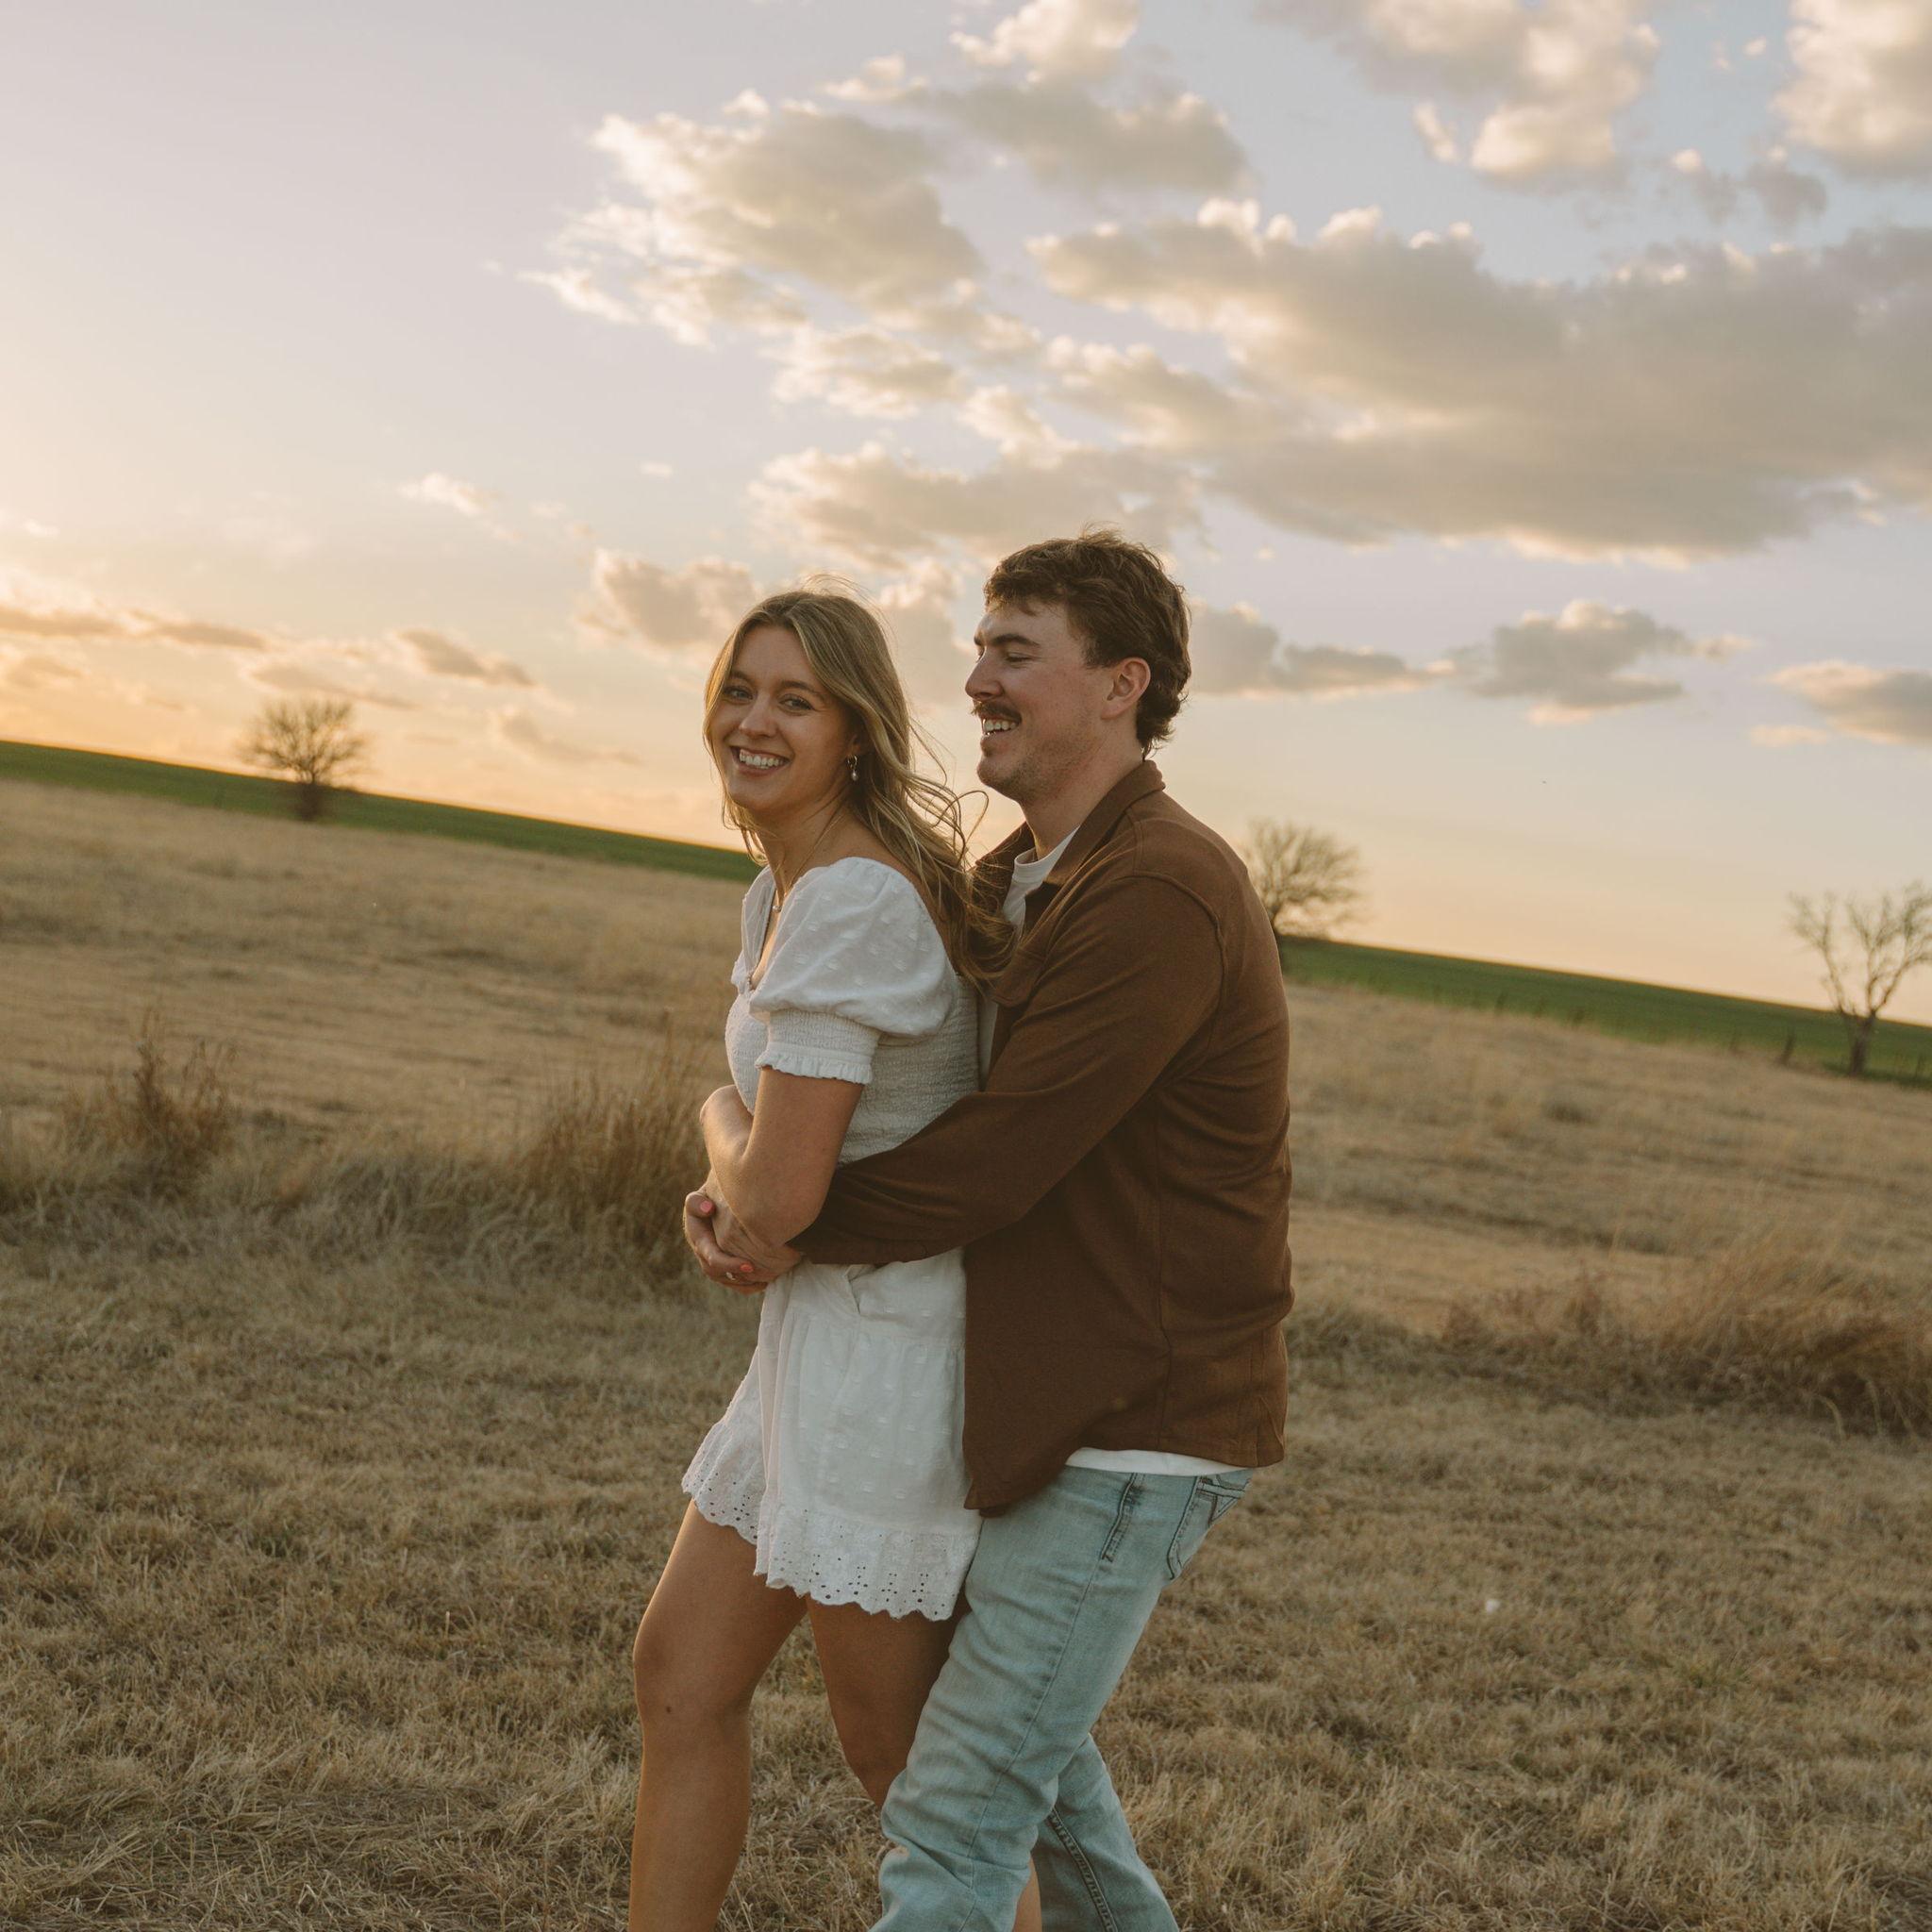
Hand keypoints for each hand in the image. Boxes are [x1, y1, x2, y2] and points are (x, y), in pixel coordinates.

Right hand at [683, 1174, 796, 1291]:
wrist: (717, 1198)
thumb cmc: (711, 1194)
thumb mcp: (701, 1195)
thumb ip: (698, 1201)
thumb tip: (707, 1209)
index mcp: (697, 1237)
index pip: (711, 1257)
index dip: (729, 1264)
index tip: (750, 1265)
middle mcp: (703, 1252)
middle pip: (717, 1272)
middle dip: (737, 1275)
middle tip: (760, 1273)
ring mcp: (712, 1258)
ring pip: (725, 1279)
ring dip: (744, 1282)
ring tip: (766, 1280)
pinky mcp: (723, 1262)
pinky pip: (734, 1281)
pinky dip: (747, 1284)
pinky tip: (765, 1282)